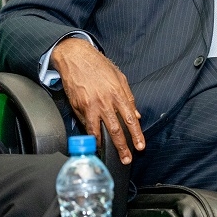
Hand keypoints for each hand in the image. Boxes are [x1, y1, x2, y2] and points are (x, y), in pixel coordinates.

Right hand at [50, 38, 144, 164]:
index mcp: (117, 93)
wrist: (75, 57)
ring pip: (98, 131)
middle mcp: (104, 102)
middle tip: (126, 159)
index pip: (130, 119)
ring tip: (108, 155)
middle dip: (122, 147)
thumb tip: (136, 115)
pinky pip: (86, 125)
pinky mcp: (78, 108)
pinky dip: (91, 135)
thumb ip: (128, 97)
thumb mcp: (119, 77)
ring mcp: (90, 106)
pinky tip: (95, 142)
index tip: (140, 146)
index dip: (136, 135)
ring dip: (104, 146)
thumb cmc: (97, 65)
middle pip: (115, 130)